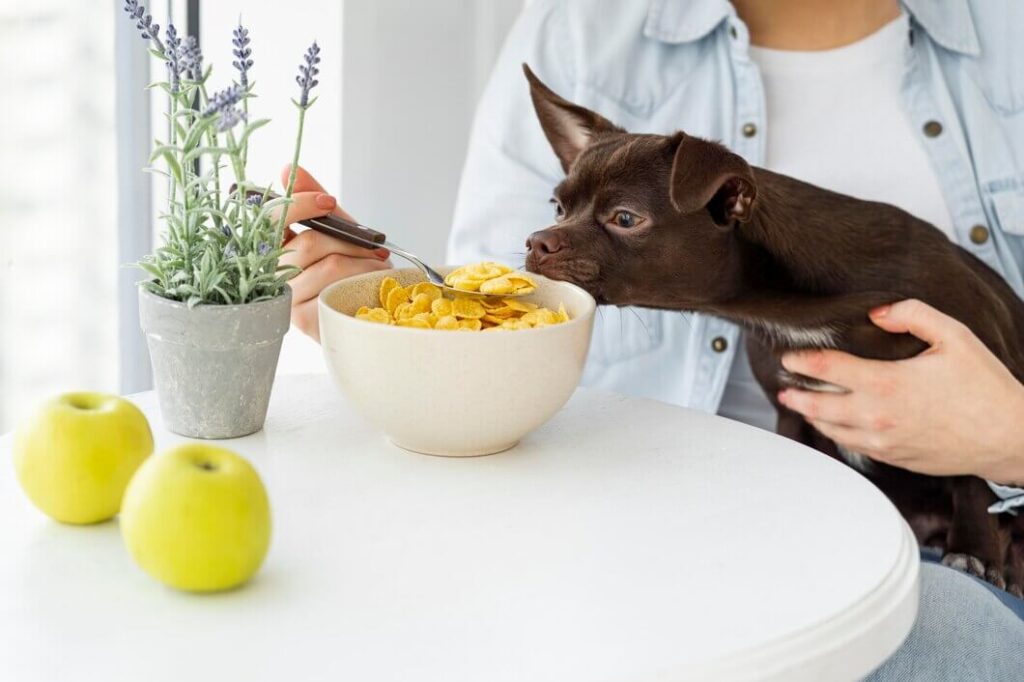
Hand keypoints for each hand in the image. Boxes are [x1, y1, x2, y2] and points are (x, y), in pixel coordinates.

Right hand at [277, 165, 391, 340]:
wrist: (368, 316)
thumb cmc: (349, 271)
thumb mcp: (337, 232)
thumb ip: (314, 200)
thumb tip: (288, 168)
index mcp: (273, 249)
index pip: (269, 220)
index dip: (299, 205)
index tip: (329, 202)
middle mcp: (272, 274)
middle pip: (308, 243)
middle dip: (348, 240)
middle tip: (375, 247)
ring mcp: (285, 299)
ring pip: (329, 265)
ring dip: (364, 262)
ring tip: (376, 268)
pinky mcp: (301, 320)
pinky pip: (337, 288)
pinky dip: (363, 280)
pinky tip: (369, 285)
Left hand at [777, 299, 1023, 484]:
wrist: (1009, 437)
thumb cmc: (985, 388)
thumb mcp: (955, 337)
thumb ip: (913, 315)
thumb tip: (877, 314)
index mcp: (887, 383)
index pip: (827, 369)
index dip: (801, 361)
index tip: (789, 357)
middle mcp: (878, 416)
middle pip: (818, 406)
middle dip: (795, 395)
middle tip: (783, 387)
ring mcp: (883, 441)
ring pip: (831, 430)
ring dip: (811, 417)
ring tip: (799, 405)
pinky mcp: (892, 458)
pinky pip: (852, 446)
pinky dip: (835, 434)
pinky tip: (833, 426)